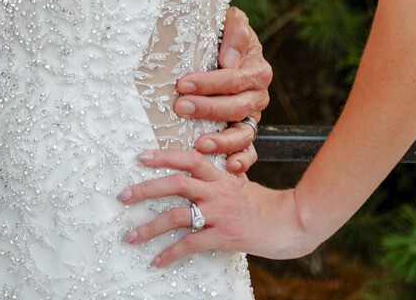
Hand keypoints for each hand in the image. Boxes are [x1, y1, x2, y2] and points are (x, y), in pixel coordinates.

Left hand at [118, 149, 315, 265]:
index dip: (164, 156)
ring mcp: (219, 213)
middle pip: (175, 183)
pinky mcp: (224, 236)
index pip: (188, 158)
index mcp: (220, 176)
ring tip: (131, 236)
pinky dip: (171, 253)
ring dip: (150, 226)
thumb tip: (204, 170)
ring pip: (177, 215)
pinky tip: (157, 260)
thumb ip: (221, 178)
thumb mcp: (242, 183)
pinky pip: (191, 244)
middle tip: (123, 196)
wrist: (292, 223)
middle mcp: (217, 191)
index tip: (141, 157)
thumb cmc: (266, 205)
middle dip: (146, 189)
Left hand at [175, 7, 270, 171]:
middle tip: (180, 107)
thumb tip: (229, 59)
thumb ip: (235, 30)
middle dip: (207, 109)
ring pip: (244, 134)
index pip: (233, 79)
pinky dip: (242, 160)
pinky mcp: (246, 133)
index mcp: (256, 69)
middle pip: (236, 107)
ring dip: (222, 141)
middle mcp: (257, 95)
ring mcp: (252, 116)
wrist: (227, 47)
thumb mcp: (231, 20)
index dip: (209, 83)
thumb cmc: (223, 32)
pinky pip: (249, 151)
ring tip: (200, 143)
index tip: (183, 84)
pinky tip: (229, 166)